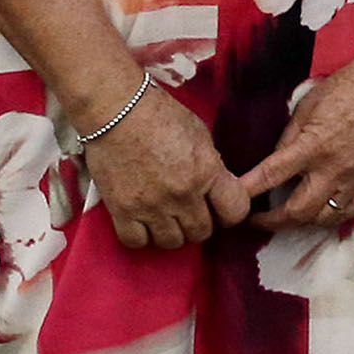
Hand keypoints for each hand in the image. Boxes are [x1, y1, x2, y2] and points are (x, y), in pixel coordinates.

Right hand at [78, 83, 251, 251]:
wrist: (118, 111)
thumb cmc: (160, 115)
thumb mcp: (200, 135)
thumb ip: (211, 165)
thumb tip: (215, 188)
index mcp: (207, 171)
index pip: (235, 211)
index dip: (231, 213)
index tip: (222, 208)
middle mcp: (182, 194)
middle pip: (202, 232)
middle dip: (201, 223)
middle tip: (192, 211)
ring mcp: (151, 206)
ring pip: (172, 243)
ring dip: (173, 232)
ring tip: (168, 217)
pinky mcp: (122, 211)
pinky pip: (137, 242)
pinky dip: (142, 236)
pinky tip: (144, 222)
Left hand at [232, 58, 353, 229]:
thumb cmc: (346, 89)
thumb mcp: (307, 107)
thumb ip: (289, 139)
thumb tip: (273, 163)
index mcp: (314, 145)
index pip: (272, 175)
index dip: (248, 190)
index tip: (232, 199)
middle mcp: (333, 168)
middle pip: (296, 211)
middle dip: (270, 221)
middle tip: (255, 220)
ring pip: (322, 219)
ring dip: (299, 223)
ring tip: (285, 219)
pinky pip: (347, 214)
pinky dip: (328, 219)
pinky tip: (318, 214)